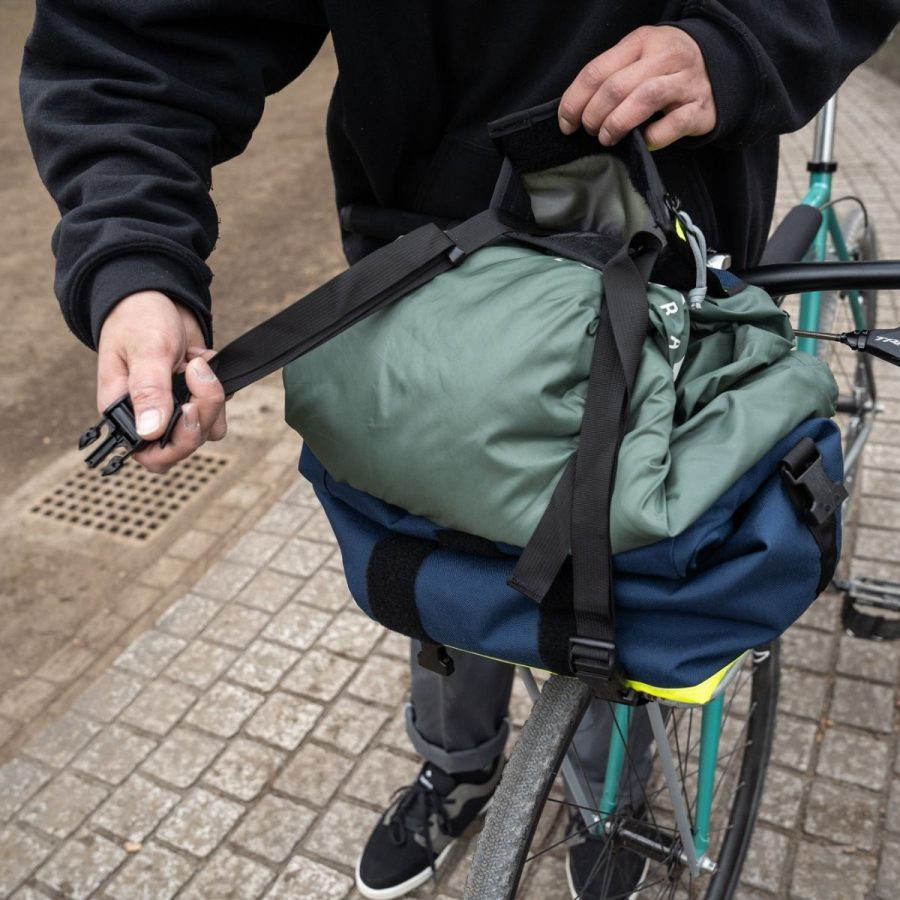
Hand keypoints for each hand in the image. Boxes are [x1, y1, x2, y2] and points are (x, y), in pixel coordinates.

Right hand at [96, 290, 225, 473]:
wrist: (158, 296)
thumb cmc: (139, 319)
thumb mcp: (146, 351)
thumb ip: (149, 390)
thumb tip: (150, 431)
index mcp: (123, 413)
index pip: (150, 455)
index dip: (176, 442)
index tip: (189, 408)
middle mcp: (148, 418)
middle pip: (184, 444)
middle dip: (201, 414)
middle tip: (198, 374)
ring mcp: (173, 410)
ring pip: (206, 429)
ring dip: (212, 398)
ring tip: (197, 362)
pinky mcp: (194, 399)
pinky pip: (218, 412)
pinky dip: (219, 390)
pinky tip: (204, 363)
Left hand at [558, 25, 715, 149]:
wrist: (720, 69)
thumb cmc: (666, 69)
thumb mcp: (638, 59)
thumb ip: (610, 76)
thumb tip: (575, 110)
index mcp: (642, 41)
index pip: (597, 71)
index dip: (575, 101)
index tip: (566, 123)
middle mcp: (665, 56)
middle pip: (616, 86)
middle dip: (594, 115)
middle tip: (590, 131)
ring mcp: (686, 81)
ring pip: (644, 98)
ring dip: (617, 123)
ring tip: (607, 137)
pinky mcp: (700, 108)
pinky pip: (673, 124)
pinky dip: (652, 137)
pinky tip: (642, 141)